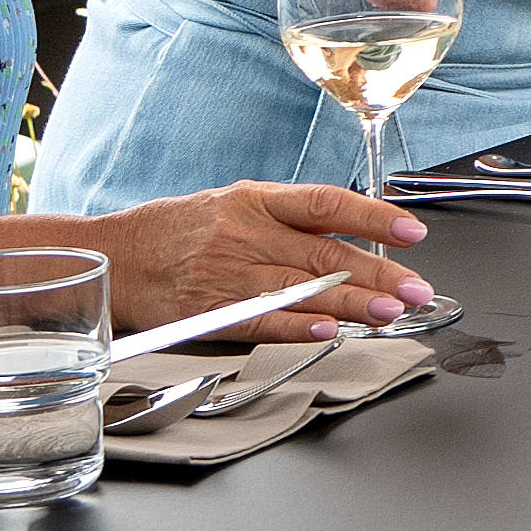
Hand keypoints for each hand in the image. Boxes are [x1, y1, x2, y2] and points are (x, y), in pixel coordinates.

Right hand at [94, 181, 429, 327]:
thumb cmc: (180, 233)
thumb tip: (355, 240)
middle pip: (323, 253)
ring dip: (349, 305)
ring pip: (300, 288)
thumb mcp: (234, 206)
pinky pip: (260, 320)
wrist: (114, 256)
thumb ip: (289, 223)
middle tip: (416, 290)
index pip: (326, 203)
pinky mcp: (208, 310)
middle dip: (378, 273)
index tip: (412, 232)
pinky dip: (297, 327)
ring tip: (389, 314)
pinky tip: (328, 332)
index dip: (372, 217)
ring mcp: (226, 272)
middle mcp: (245, 232)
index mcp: (256, 199)